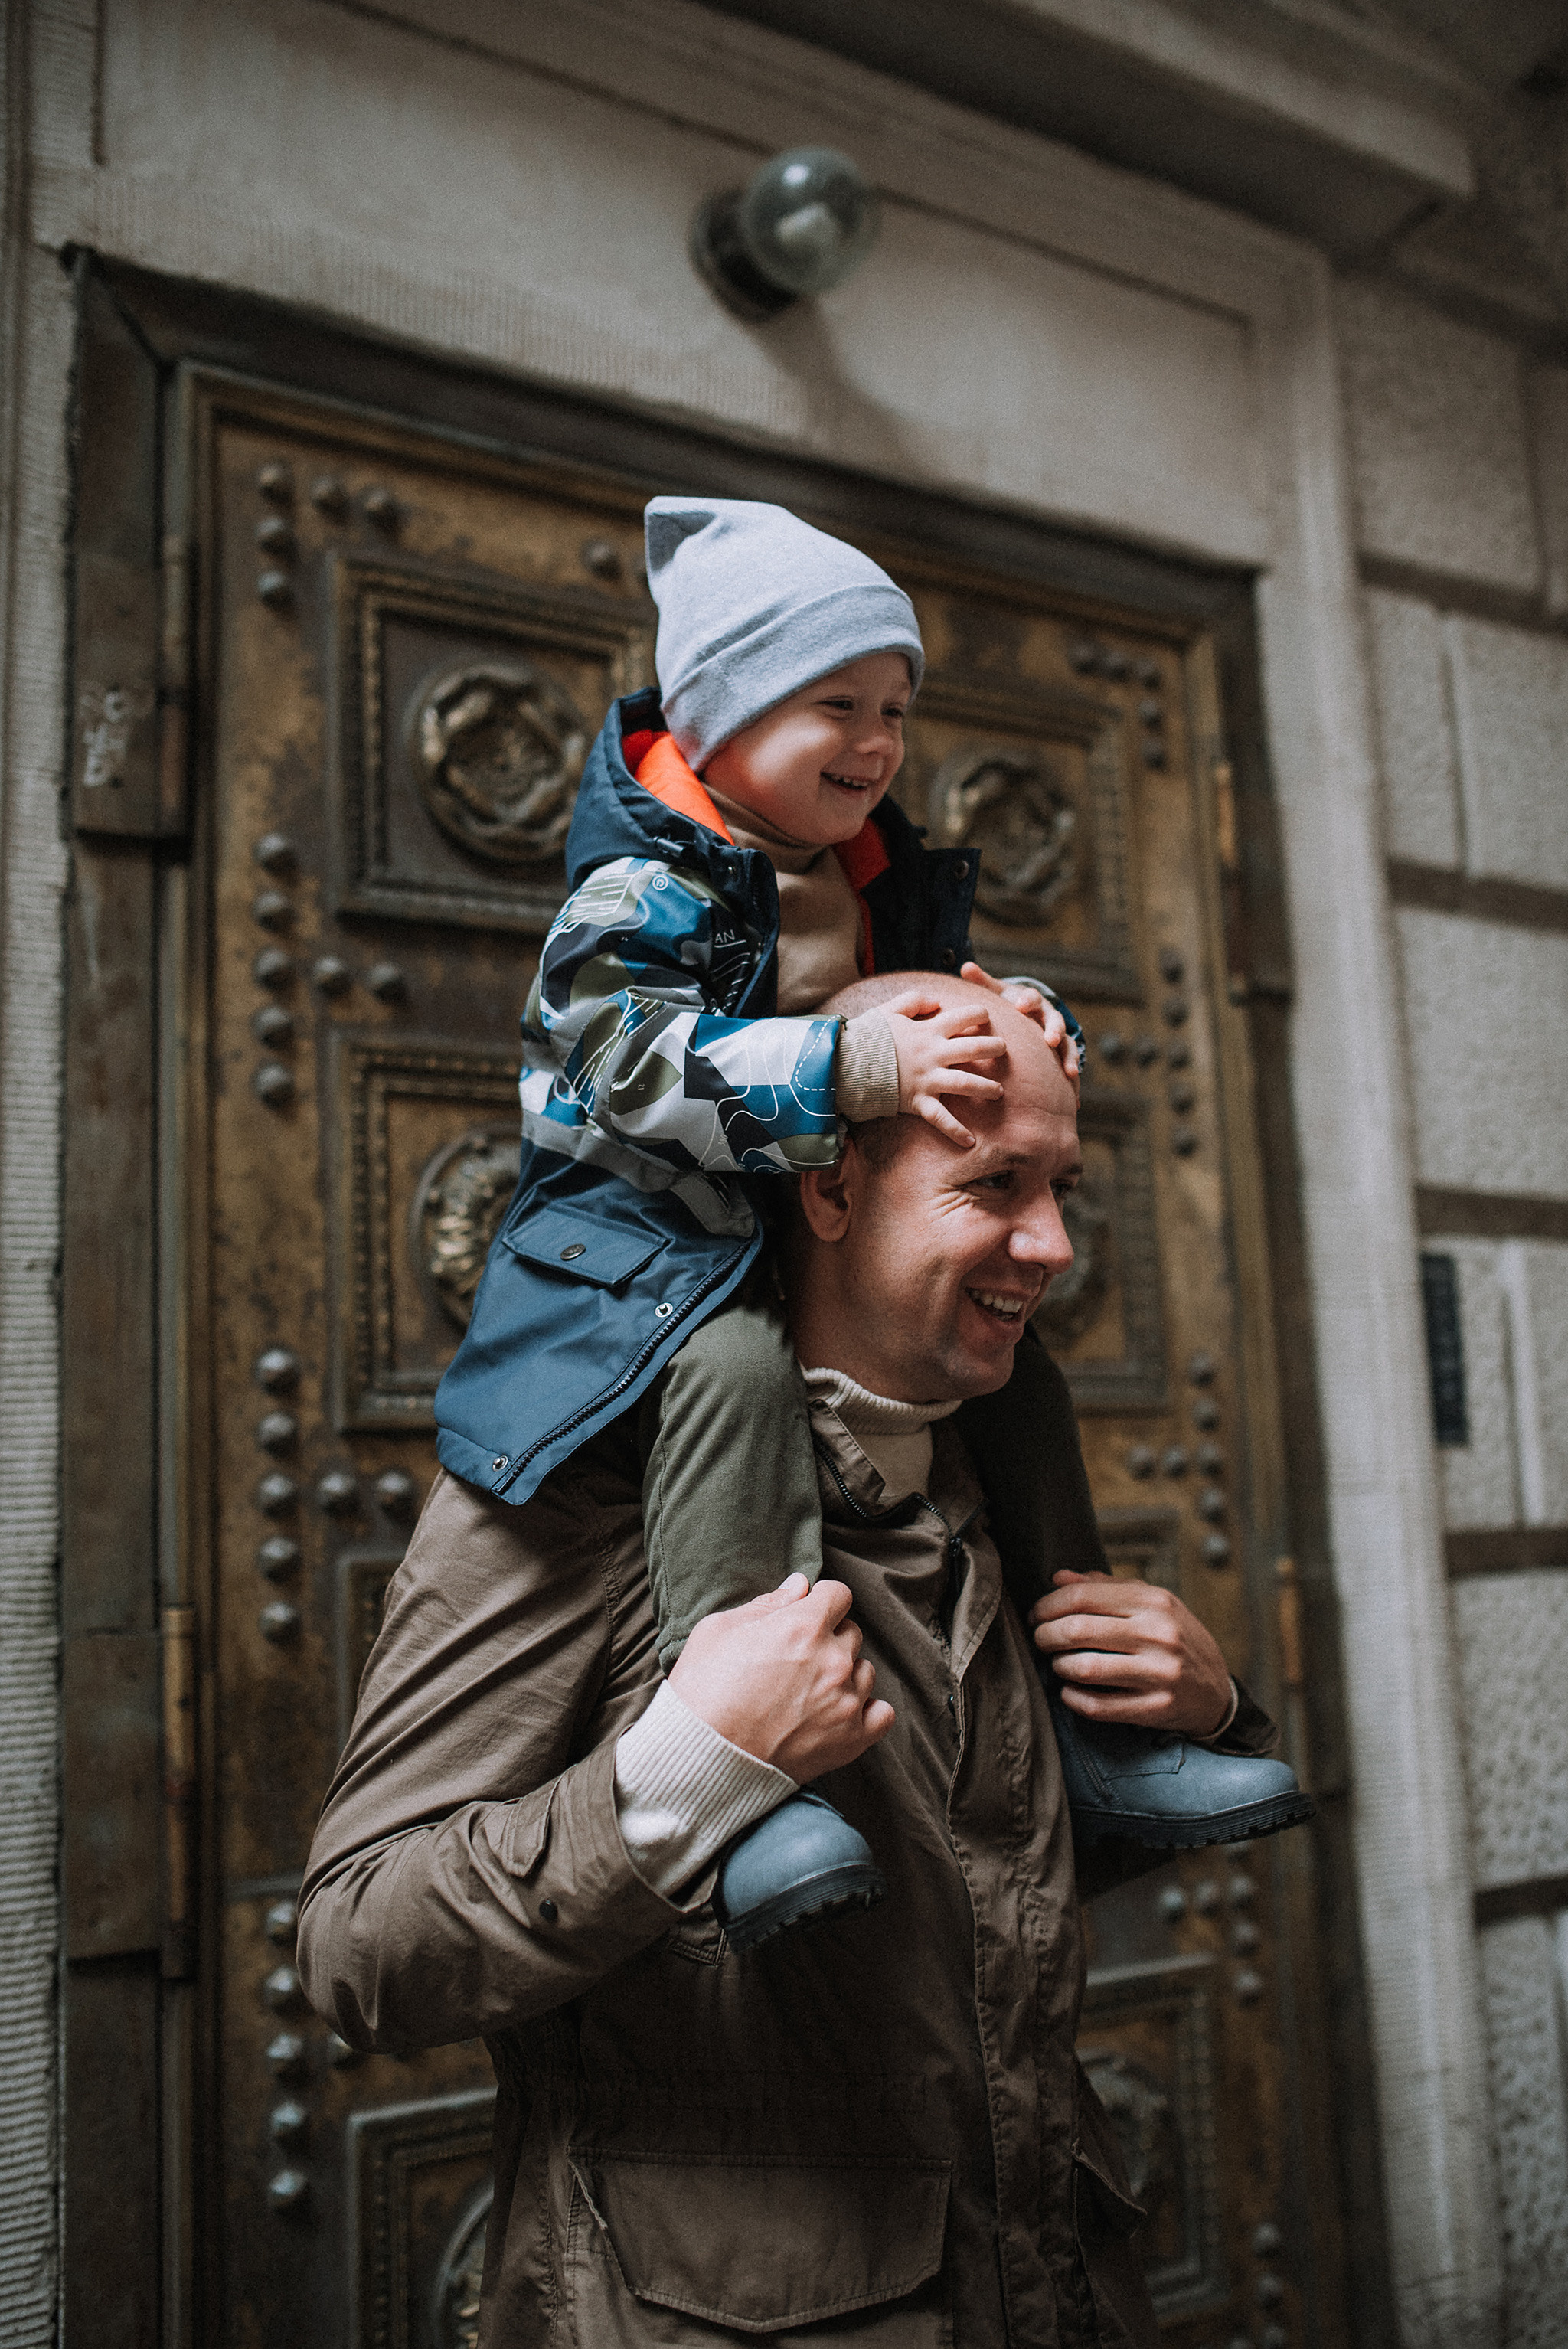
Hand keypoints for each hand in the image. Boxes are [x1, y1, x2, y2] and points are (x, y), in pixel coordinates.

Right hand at [669, 1575, 894, 1781]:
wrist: (702, 1758)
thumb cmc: (702, 1691)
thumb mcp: (719, 1630)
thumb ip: (767, 1603)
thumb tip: (800, 1586)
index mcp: (803, 1626)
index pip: (839, 1595)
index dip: (820, 1602)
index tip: (805, 1616)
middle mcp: (832, 1660)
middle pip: (851, 1633)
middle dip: (828, 1638)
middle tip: (796, 1660)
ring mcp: (845, 1701)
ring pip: (865, 1671)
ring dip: (844, 1674)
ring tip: (810, 1691)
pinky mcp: (851, 1739)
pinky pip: (881, 1713)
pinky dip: (866, 1710)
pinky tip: (840, 1712)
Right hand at [879, 989, 1006, 1147]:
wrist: (847, 1064)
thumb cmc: (867, 1036)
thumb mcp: (889, 1010)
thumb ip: (913, 1000)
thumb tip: (935, 1000)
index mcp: (928, 1030)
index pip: (962, 1017)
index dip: (979, 1014)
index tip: (986, 1016)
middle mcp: (933, 1054)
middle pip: (973, 1048)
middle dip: (994, 1048)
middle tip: (1004, 1049)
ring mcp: (927, 1079)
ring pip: (966, 1083)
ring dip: (986, 1088)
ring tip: (999, 1091)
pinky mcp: (918, 1101)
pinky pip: (941, 1118)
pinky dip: (955, 1131)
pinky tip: (970, 1142)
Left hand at [960, 964, 1079, 1094]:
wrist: (1027, 1012)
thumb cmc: (1008, 1003)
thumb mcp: (997, 992)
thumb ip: (983, 981)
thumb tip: (966, 966)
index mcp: (1031, 1000)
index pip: (1032, 998)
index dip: (1028, 1001)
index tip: (1021, 1006)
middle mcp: (1048, 1016)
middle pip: (1055, 1020)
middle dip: (1054, 1030)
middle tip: (1051, 1040)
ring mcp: (1058, 1034)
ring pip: (1068, 1044)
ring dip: (1070, 1057)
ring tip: (1070, 1072)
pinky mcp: (1062, 1051)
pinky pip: (1069, 1061)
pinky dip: (1072, 1073)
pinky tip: (1074, 1091)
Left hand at [1029, 1570, 1231, 1736]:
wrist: (1217, 1691)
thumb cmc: (1174, 1638)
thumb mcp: (1150, 1604)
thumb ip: (1105, 1588)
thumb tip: (1059, 1578)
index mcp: (1154, 1602)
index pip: (1083, 1596)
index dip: (1049, 1605)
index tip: (1037, 1615)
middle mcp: (1159, 1635)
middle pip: (1077, 1630)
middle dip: (1046, 1635)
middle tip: (1040, 1640)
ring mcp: (1159, 1674)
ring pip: (1084, 1669)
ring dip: (1059, 1666)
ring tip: (1058, 1663)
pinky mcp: (1155, 1709)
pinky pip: (1098, 1706)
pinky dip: (1073, 1698)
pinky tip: (1069, 1691)